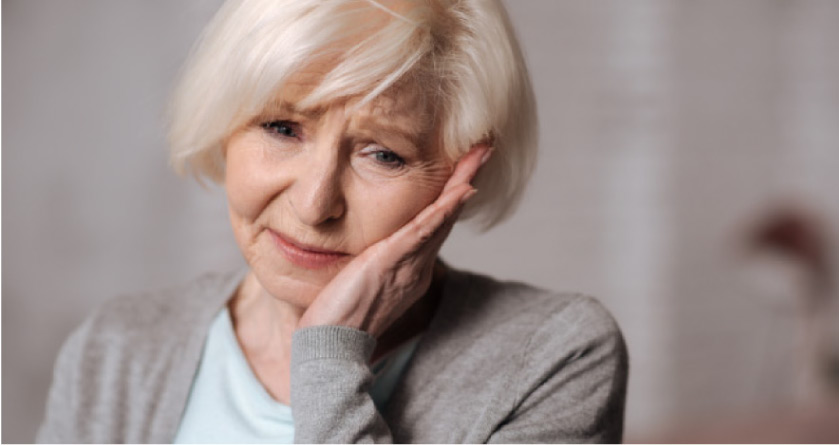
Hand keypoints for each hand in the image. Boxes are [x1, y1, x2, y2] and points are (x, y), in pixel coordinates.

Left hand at [297, 144, 490, 336]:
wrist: (330, 346)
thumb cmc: (339, 316)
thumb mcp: (361, 282)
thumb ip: (373, 263)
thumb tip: (372, 251)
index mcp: (411, 269)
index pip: (434, 225)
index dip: (451, 197)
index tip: (464, 170)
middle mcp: (416, 266)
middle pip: (446, 216)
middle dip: (466, 180)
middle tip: (484, 150)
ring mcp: (407, 264)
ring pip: (441, 218)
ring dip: (462, 184)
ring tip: (479, 156)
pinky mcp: (391, 262)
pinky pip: (423, 231)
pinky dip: (443, 210)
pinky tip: (459, 190)